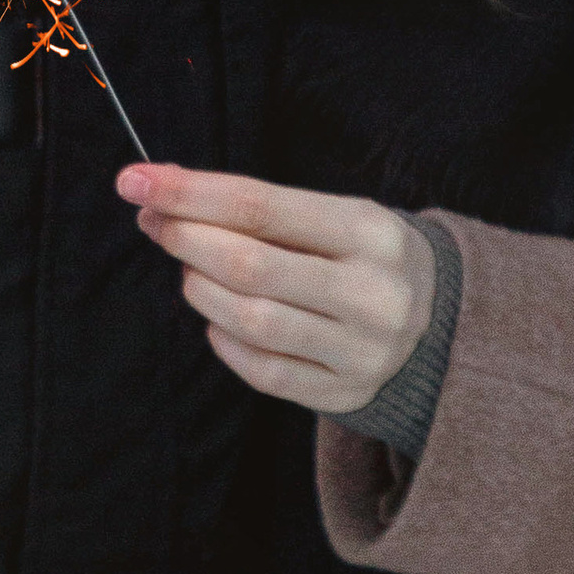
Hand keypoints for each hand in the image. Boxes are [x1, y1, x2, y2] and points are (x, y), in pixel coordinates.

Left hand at [117, 163, 435, 413]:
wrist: (439, 320)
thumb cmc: (360, 255)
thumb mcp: (330, 215)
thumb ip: (255, 207)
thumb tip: (160, 198)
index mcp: (369, 232)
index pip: (259, 206)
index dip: (188, 193)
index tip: (134, 180)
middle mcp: (372, 293)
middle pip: (249, 265)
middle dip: (185, 239)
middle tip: (155, 223)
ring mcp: (361, 350)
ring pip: (249, 320)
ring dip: (199, 289)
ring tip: (192, 270)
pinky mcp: (345, 393)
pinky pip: (261, 370)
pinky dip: (224, 338)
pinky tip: (219, 316)